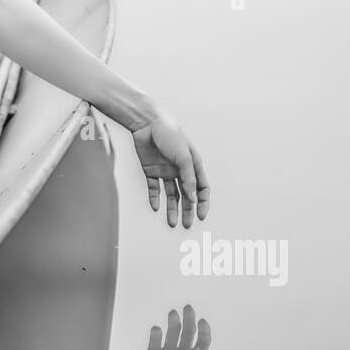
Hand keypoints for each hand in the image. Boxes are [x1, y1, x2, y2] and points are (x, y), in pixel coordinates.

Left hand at [132, 108, 208, 227]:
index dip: (203, 202)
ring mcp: (165, 170)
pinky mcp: (151, 170)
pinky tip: (156, 208)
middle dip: (188, 211)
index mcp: (193, 165)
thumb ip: (189, 179)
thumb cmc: (169, 135)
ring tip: (172, 223)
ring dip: (172, 208)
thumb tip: (193, 200)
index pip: (201, 188)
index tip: (201, 215)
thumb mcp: (184, 157)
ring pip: (171, 194)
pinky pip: (154, 188)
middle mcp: (180, 170)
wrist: (146, 123)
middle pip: (186, 195)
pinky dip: (155, 198)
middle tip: (187, 225)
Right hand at [134, 305, 210, 349]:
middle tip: (188, 308)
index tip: (201, 321)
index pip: (203, 341)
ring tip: (173, 314)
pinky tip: (156, 329)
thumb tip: (195, 348)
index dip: (204, 330)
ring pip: (173, 331)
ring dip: (174, 321)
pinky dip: (156, 331)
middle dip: (189, 319)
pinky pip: (155, 338)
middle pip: (188, 332)